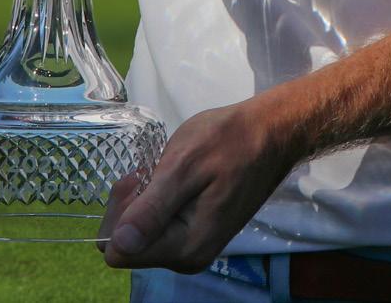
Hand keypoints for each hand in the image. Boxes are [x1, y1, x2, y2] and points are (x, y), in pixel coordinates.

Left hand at [99, 99, 298, 273]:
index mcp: (184, 247)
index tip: (139, 179)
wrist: (272, 134)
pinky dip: (158, 200)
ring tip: (166, 168)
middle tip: (151, 168)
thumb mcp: (186, 165)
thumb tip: (118, 246)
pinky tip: (174, 176)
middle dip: (129, 206)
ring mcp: (194, 247)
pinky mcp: (198, 234)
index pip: (119, 252)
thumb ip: (153, 209)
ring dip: (143, 200)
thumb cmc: (230, 140)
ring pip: (142, 235)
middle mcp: (187, 258)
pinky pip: (160, 226)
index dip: (120, 214)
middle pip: (128, 245)